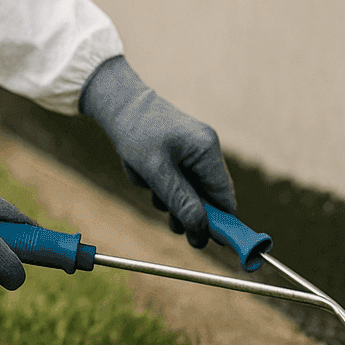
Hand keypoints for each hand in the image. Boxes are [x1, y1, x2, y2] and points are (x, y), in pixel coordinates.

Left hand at [79, 56, 236, 247]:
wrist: (118, 103)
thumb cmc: (136, 131)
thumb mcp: (156, 171)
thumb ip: (181, 200)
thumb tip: (202, 230)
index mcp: (207, 151)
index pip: (225, 198)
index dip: (220, 223)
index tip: (207, 241)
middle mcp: (206, 152)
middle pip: (208, 199)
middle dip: (187, 211)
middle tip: (171, 221)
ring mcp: (193, 153)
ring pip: (188, 193)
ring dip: (168, 198)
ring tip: (148, 183)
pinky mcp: (179, 155)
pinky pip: (175, 182)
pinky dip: (160, 185)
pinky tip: (143, 171)